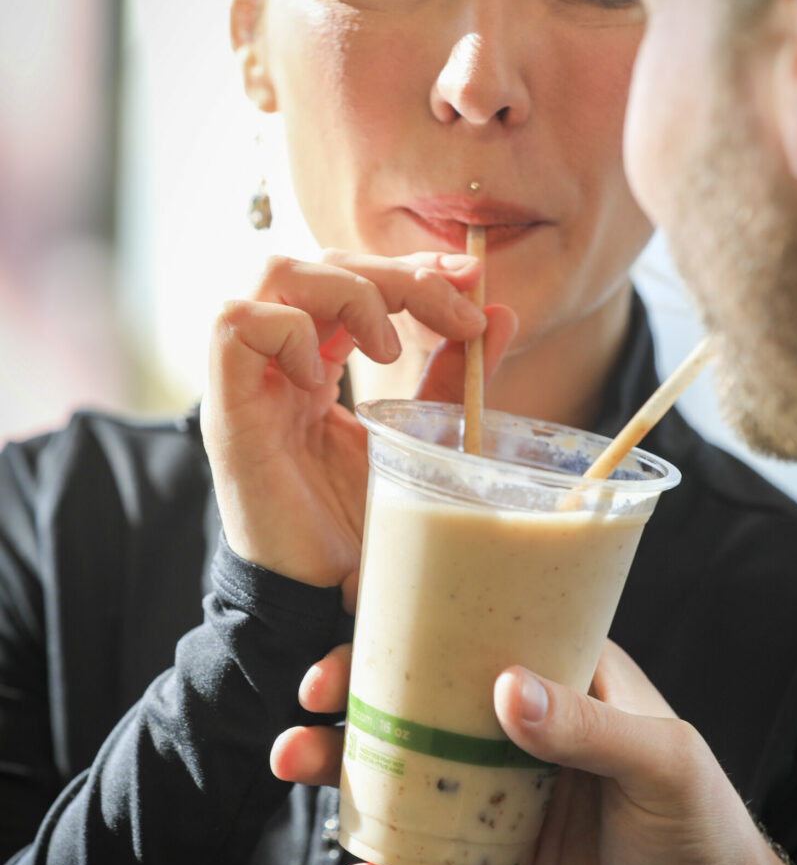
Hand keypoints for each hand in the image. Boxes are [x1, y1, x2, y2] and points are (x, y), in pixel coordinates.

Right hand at [201, 249, 516, 594]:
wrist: (322, 602)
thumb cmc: (358, 529)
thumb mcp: (416, 439)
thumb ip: (447, 381)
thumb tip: (501, 315)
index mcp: (316, 363)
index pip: (351, 275)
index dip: (407, 265)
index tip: (470, 277)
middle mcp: (277, 363)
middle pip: (318, 262)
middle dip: (393, 272)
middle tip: (455, 308)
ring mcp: (248, 384)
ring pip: (272, 273)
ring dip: (345, 290)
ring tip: (388, 346)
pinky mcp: (226, 414)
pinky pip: (234, 326)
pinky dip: (287, 330)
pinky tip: (324, 378)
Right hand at [272, 640, 796, 864]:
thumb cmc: (707, 836)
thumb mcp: (663, 764)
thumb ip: (587, 726)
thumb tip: (503, 688)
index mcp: (566, 685)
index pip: (481, 635)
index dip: (415, 625)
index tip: (353, 622)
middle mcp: (520, 737)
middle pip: (422, 703)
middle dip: (355, 697)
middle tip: (310, 704)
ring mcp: (497, 806)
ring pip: (406, 780)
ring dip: (345, 774)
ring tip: (296, 766)